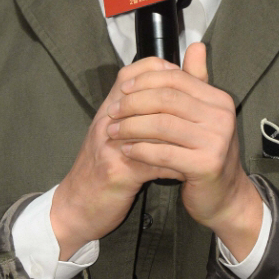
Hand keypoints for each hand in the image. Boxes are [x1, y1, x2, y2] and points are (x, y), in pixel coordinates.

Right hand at [50, 57, 183, 260]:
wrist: (76, 205)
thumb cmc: (104, 166)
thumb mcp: (119, 133)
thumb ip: (143, 111)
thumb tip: (171, 85)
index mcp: (109, 107)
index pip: (134, 73)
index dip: (164, 73)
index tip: (187, 85)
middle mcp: (108, 119)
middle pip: (147, 95)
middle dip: (180, 104)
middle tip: (202, 114)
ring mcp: (110, 144)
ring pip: (155, 128)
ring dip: (181, 136)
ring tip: (200, 142)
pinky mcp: (117, 172)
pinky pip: (153, 162)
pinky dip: (174, 165)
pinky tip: (187, 171)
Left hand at [105, 42, 262, 261]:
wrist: (223, 196)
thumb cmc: (204, 152)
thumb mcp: (202, 114)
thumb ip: (195, 81)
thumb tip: (196, 45)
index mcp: (218, 99)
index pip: (175, 79)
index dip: (145, 81)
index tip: (122, 89)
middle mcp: (222, 116)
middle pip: (166, 99)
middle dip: (133, 103)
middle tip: (111, 111)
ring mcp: (217, 141)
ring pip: (162, 125)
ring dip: (131, 127)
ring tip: (113, 132)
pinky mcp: (207, 165)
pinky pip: (164, 152)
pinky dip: (140, 150)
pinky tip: (127, 150)